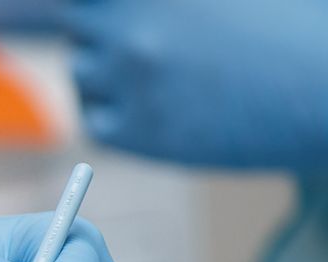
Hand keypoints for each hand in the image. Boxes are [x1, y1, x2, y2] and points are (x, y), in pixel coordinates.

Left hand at [67, 0, 327, 169]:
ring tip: (166, 74)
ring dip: (108, 72)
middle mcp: (132, 23)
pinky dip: (115, 115)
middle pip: (77, 23)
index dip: (91, 7)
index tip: (97, 14)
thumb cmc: (289, 27)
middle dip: (103, 30)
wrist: (323, 90)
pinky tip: (160, 108)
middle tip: (148, 43)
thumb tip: (114, 8)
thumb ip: (162, 0)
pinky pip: (96, 120)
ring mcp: (130, 76)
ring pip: (83, 71)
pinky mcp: (135, 129)